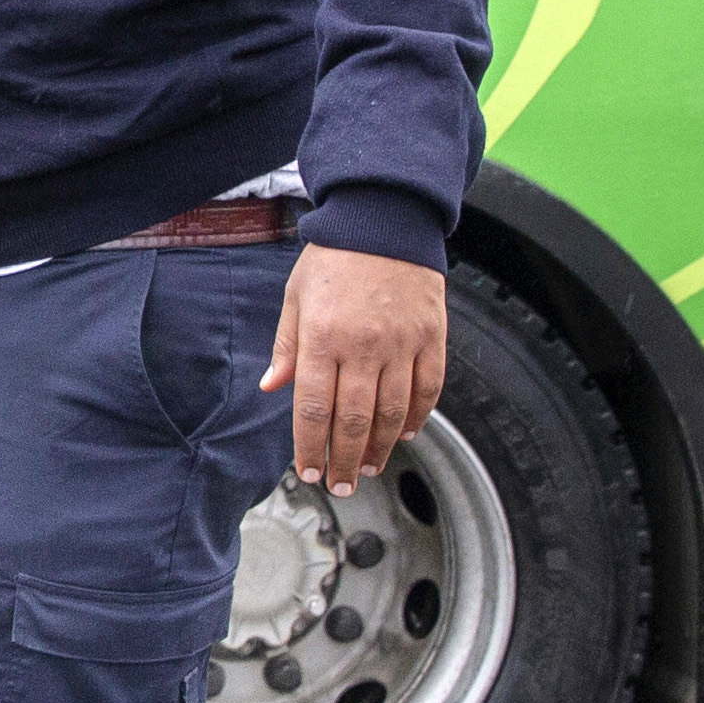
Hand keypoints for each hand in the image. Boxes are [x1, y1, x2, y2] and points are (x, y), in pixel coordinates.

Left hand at [262, 248, 448, 492]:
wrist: (385, 217)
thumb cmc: (334, 257)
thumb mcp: (296, 296)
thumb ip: (287, 346)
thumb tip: (272, 388)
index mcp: (323, 336)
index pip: (314, 409)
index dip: (310, 448)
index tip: (308, 470)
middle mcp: (364, 345)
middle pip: (355, 422)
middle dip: (345, 462)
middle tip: (340, 485)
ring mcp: (402, 343)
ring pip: (394, 414)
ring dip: (381, 449)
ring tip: (369, 468)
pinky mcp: (432, 336)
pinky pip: (428, 389)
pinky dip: (418, 418)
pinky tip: (406, 434)